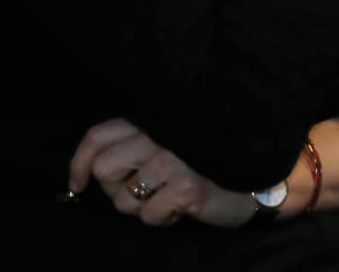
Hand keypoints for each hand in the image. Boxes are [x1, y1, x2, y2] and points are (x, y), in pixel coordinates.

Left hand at [68, 118, 256, 228]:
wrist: (261, 176)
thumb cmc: (208, 159)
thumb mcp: (170, 140)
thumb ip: (136, 142)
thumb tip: (89, 171)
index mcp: (153, 120)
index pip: (98, 136)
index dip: (79, 163)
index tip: (78, 184)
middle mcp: (160, 135)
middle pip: (103, 169)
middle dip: (115, 188)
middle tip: (142, 189)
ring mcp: (173, 160)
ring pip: (122, 199)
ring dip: (142, 207)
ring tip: (167, 197)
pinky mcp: (186, 187)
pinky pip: (148, 216)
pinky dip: (162, 218)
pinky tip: (182, 207)